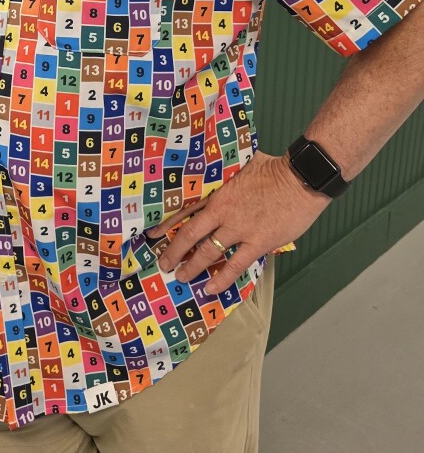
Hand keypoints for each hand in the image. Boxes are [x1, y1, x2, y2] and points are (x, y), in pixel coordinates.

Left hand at [146, 151, 329, 293]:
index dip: (167, 223)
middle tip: (162, 264)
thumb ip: (226, 173)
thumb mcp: (241, 164)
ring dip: (192, 266)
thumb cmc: (274, 167)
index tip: (152, 233)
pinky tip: (210, 288)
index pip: (184, 209)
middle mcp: (222, 211)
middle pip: (190, 234)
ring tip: (181, 277)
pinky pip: (235, 265)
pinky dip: (222, 278)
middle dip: (173, 250)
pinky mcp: (257, 242)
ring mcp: (239, 228)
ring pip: (208, 252)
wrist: (301, 179)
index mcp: (216, 192)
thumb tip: (217, 166)